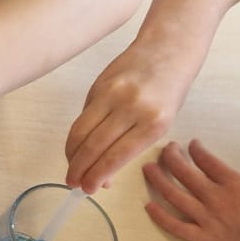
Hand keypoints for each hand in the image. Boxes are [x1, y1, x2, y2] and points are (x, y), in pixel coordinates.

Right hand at [64, 39, 198, 191]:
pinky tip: (76, 148)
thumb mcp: (158, 124)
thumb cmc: (167, 92)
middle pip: (94, 145)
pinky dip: (76, 136)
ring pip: (81, 131)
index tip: (87, 190)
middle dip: (79, 169)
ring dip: (72, 155)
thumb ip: (130, 146)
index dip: (97, 175)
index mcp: (154, 122)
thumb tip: (104, 175)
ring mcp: (112, 94)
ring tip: (71, 169)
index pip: (116, 156)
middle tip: (72, 184)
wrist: (168, 50)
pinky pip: (82, 116)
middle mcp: (132, 107)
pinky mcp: (98, 85)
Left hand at [144, 141, 239, 240]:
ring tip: (148, 169)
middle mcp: (217, 199)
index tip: (190, 145)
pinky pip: (175, 227)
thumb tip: (220, 182)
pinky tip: (148, 205)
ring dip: (158, 180)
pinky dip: (159, 216)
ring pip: (174, 196)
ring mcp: (208, 220)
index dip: (195, 149)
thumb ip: (237, 186)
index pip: (206, 160)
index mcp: (235, 184)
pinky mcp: (204, 240)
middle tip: (165, 151)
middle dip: (171, 157)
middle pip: (185, 173)